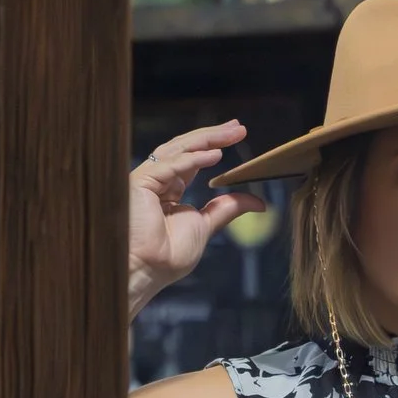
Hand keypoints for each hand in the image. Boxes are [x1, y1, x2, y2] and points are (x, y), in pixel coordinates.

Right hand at [130, 121, 265, 314]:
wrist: (147, 271)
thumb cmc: (167, 256)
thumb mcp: (206, 225)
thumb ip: (227, 209)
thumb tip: (258, 202)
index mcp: (169, 190)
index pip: (192, 160)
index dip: (213, 145)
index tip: (236, 134)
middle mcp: (156, 181)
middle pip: (185, 149)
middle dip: (212, 136)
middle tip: (238, 127)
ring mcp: (146, 180)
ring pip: (176, 150)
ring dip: (205, 139)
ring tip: (231, 133)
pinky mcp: (139, 183)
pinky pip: (168, 166)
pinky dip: (192, 159)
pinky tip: (216, 155)